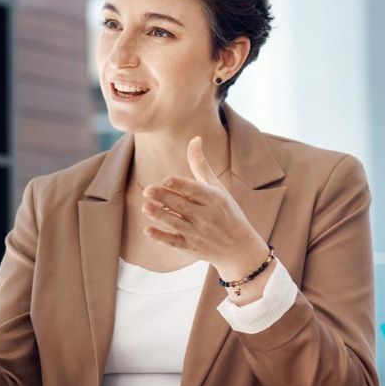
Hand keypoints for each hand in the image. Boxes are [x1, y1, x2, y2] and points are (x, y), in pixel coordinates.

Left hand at [141, 136, 268, 279]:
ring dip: (160, 216)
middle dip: (164, 198)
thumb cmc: (226, 211)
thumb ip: (201, 165)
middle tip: (147, 190)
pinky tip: (147, 230)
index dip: (181, 185)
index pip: (195, 191)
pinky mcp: (190, 247)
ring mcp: (198, 233)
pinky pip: (174, 242)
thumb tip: (195, 138)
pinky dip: (161, 237)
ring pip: (176, 224)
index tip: (166, 179)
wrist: (239, 247)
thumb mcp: (217, 188)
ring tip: (145, 207)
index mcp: (214, 199)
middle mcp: (206, 216)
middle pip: (182, 206)